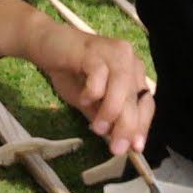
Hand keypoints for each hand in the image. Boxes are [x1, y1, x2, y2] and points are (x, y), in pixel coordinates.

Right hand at [26, 22, 153, 155]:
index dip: (142, 125)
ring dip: (111, 111)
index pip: (145, 102)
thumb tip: (119, 141)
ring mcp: (112, 52)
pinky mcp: (93, 50)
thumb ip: (105, 116)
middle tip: (116, 149)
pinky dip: (93, 91)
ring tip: (98, 128)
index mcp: (132, 72)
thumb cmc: (71, 72)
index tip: (135, 148)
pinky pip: (99, 74)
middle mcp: (128, 59)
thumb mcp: (90, 101)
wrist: (46, 44)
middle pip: (135, 97)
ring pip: (122, 86)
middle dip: (127, 126)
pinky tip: (82, 99)